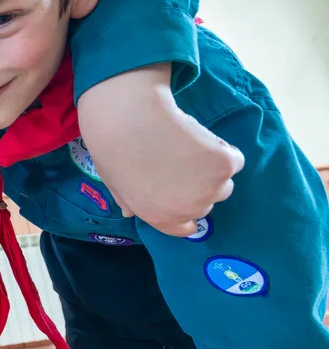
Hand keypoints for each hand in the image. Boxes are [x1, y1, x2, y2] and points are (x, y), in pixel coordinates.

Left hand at [77, 63, 244, 236]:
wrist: (130, 120)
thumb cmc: (114, 150)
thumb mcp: (115, 184)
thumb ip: (128, 201)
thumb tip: (129, 212)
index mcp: (160, 217)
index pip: (185, 227)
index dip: (187, 210)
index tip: (186, 194)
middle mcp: (188, 209)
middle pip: (207, 202)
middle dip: (199, 185)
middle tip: (183, 162)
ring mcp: (211, 189)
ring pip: (224, 183)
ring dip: (214, 169)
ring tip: (190, 147)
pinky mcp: (225, 165)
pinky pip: (234, 160)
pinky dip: (223, 149)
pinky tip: (200, 136)